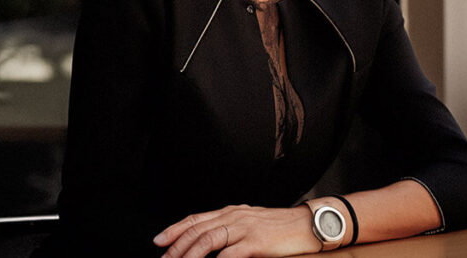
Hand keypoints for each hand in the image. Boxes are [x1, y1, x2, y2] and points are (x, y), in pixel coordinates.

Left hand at [153, 204, 317, 257]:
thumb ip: (231, 228)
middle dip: (176, 245)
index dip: (175, 229)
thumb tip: (210, 239)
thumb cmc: (281, 227)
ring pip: (208, 239)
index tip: (159, 241)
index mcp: (231, 212)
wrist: (307, 225)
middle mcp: (234, 217)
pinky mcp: (255, 242)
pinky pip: (228, 255)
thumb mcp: (251, 222)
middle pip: (197, 229)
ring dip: (189, 254)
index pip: (196, 219)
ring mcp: (244, 228)